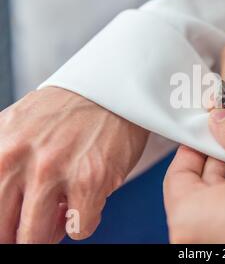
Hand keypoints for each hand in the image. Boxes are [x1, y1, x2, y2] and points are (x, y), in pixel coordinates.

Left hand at [0, 87, 148, 242]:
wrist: (111, 89)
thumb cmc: (68, 110)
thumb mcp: (16, 126)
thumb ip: (3, 162)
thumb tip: (7, 211)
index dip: (3, 225)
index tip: (12, 226)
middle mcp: (19, 160)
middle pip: (4, 231)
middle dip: (20, 235)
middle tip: (36, 226)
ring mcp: (55, 171)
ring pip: (36, 237)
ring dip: (50, 233)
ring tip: (62, 213)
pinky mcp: (91, 180)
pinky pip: (80, 229)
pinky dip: (84, 223)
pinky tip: (88, 203)